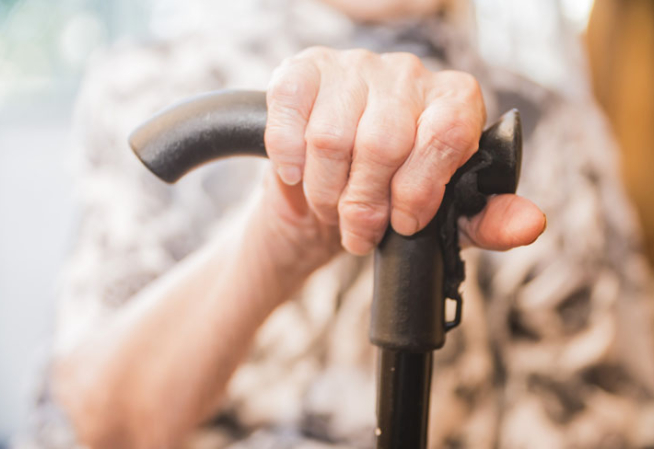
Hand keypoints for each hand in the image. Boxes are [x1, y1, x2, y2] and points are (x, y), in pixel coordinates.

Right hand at [261, 47, 545, 260]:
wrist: (337, 191)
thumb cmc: (395, 201)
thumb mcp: (447, 219)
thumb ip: (489, 220)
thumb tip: (531, 224)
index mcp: (455, 99)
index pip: (445, 134)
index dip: (420, 189)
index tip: (405, 223)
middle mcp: (408, 73)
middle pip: (383, 141)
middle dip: (365, 205)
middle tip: (360, 231)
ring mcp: (354, 66)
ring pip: (331, 137)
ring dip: (326, 192)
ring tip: (332, 208)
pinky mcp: (305, 71)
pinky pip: (291, 112)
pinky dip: (289, 158)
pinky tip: (296, 175)